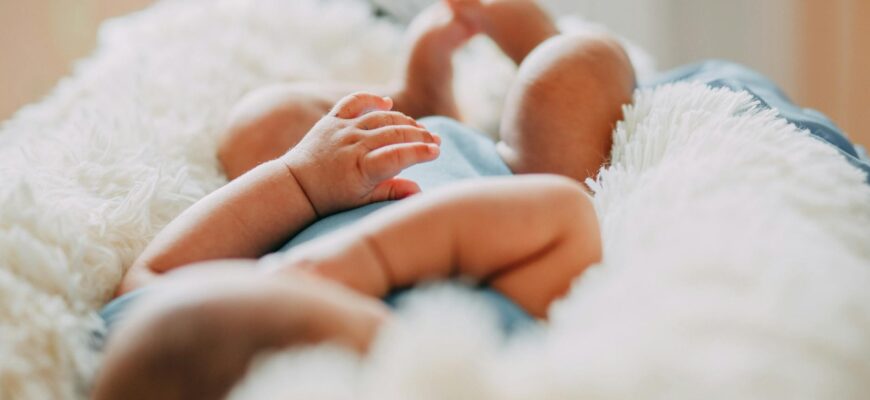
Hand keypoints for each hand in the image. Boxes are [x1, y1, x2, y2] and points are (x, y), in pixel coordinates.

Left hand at [281, 92, 440, 215]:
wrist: (296, 186)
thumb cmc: (331, 198)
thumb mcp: (362, 201)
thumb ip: (391, 192)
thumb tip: (419, 190)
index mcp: (361, 168)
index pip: (398, 154)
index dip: (420, 152)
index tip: (436, 152)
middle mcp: (353, 144)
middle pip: (394, 133)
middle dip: (419, 135)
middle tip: (436, 140)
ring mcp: (342, 129)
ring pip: (380, 117)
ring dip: (404, 120)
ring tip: (420, 128)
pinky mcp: (332, 120)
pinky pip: (354, 102)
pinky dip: (372, 99)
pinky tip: (388, 103)